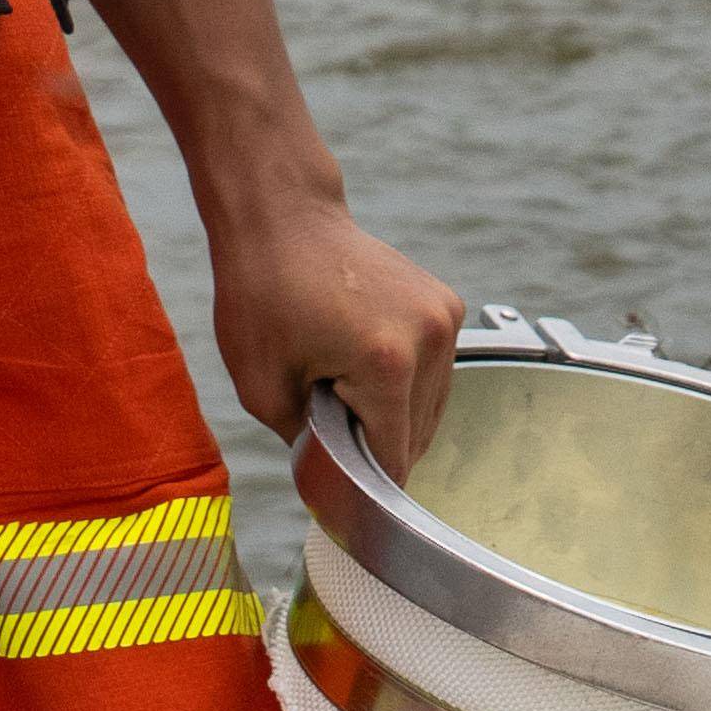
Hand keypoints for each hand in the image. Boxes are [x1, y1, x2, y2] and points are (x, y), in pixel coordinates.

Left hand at [210, 186, 468, 457]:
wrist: (284, 217)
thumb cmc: (261, 294)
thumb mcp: (261, 388)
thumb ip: (307, 444)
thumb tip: (338, 476)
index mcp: (388, 363)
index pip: (393, 457)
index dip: (365, 484)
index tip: (340, 492)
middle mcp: (431, 338)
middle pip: (418, 437)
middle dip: (377, 447)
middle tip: (331, 433)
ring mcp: (446, 318)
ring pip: (433, 408)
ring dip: (394, 418)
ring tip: (345, 392)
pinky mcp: (449, 306)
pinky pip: (436, 374)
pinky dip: (406, 386)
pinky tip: (365, 370)